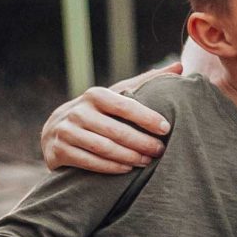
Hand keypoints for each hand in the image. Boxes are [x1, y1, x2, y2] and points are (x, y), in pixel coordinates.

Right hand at [41, 86, 168, 173]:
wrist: (56, 131)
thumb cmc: (98, 112)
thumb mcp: (117, 94)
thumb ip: (146, 82)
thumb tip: (180, 67)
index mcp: (95, 95)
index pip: (124, 105)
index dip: (146, 117)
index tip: (165, 128)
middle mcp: (78, 111)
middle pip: (115, 130)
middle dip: (141, 142)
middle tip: (159, 150)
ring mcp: (67, 131)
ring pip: (103, 148)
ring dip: (128, 157)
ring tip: (147, 161)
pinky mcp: (59, 151)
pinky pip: (89, 162)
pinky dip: (110, 167)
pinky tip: (127, 169)